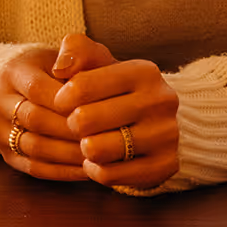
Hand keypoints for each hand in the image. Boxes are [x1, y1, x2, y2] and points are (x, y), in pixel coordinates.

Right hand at [0, 46, 90, 180]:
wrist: (40, 83)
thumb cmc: (68, 69)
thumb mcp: (76, 51)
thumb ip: (78, 51)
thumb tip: (65, 68)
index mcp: (13, 72)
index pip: (37, 89)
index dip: (68, 102)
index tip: (97, 109)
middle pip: (34, 120)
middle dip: (71, 130)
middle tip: (103, 136)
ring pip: (33, 147)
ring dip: (68, 154)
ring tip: (99, 155)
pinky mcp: (6, 155)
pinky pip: (34, 168)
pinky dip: (63, 171)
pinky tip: (88, 170)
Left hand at [52, 33, 181, 189]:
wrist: (159, 122)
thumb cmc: (118, 91)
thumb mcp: (101, 63)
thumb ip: (77, 51)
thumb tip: (59, 68)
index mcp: (144, 71)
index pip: (80, 85)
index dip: (62, 99)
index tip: (65, 103)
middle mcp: (161, 100)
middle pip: (85, 120)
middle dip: (73, 125)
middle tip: (78, 125)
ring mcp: (167, 134)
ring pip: (97, 149)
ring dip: (85, 149)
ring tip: (90, 142)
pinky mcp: (166, 164)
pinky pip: (109, 175)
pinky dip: (97, 170)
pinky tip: (101, 160)